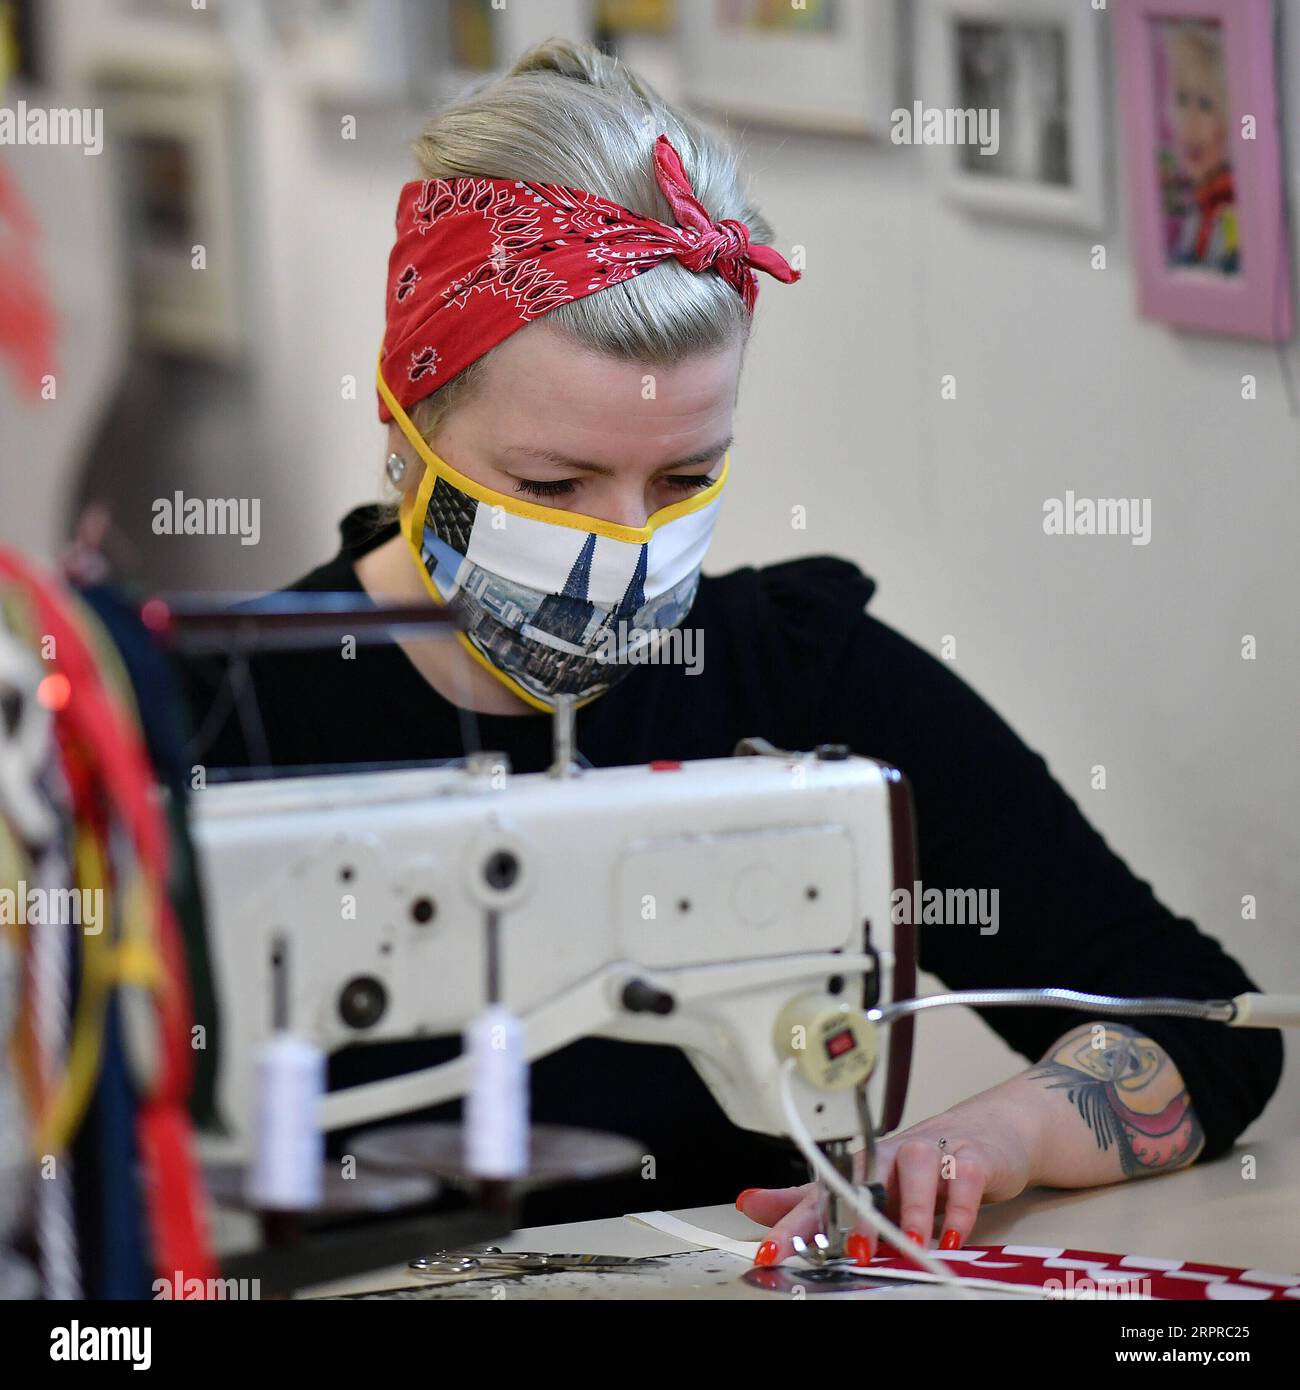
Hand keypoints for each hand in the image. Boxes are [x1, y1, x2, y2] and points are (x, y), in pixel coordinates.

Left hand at [737, 1089, 1041, 1265]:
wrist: (985, 1134)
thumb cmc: (919, 1165)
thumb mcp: (864, 1185)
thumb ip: (808, 1201)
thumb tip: (750, 1203)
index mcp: (861, 1166)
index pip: (819, 1192)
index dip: (793, 1222)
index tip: (771, 1250)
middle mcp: (891, 1155)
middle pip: (866, 1176)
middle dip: (856, 1212)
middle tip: (851, 1250)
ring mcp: (933, 1153)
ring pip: (917, 1168)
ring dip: (913, 1207)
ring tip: (910, 1245)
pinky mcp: (972, 1159)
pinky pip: (964, 1178)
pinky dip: (959, 1209)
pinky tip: (953, 1238)